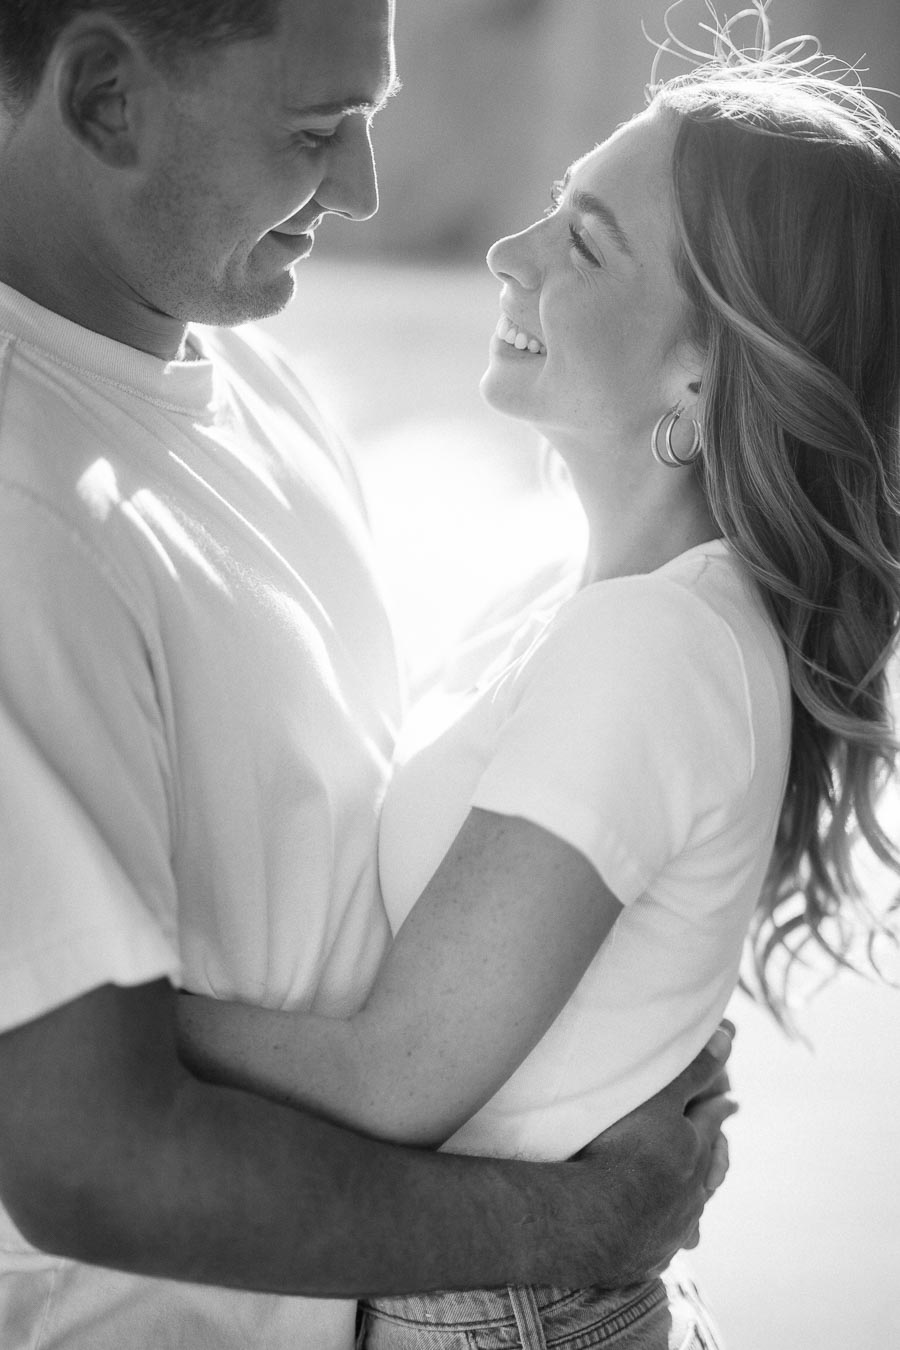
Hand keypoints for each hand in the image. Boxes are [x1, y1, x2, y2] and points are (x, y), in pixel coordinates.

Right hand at [570, 1022, 736, 1286]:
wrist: (593, 1218)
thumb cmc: (622, 1151)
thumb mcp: (658, 1099)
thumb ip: (692, 1070)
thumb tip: (728, 1036)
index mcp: (693, 1148)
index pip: (712, 1121)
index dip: (720, 1108)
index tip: (732, 1101)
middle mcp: (691, 1190)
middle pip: (708, 1168)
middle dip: (713, 1155)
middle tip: (720, 1149)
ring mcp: (672, 1225)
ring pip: (691, 1208)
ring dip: (694, 1197)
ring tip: (700, 1195)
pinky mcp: (650, 1253)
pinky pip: (668, 1242)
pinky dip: (672, 1234)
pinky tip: (672, 1240)